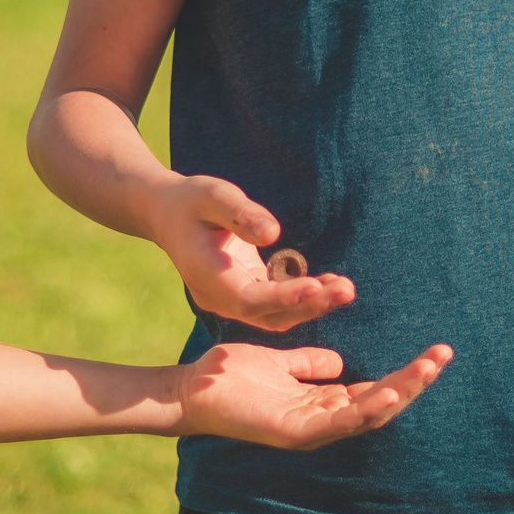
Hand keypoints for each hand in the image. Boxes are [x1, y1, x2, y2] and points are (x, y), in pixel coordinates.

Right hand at [148, 175, 355, 331]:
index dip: (282, 297)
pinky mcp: (243, 295)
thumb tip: (273, 233)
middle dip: (309, 305)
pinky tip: (330, 284)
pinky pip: (275, 307)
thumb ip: (240, 214)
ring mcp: (230, 301)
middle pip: (267, 315)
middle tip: (346, 290)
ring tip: (345, 289)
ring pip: (274, 317)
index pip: (248, 298)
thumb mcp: (213, 196)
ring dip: (311, 306)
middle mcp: (217, 297)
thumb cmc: (191, 200)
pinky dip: (302, 299)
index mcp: (206, 276)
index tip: (316, 286)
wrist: (167, 215)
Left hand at [173, 341, 452, 449]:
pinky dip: (365, 410)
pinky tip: (387, 394)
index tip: (433, 353)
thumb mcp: (279, 363)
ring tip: (427, 370)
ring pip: (367, 416)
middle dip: (414, 382)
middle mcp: (322, 420)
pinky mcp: (293, 432)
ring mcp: (310, 430)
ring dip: (400, 394)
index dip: (405, 376)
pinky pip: (337, 422)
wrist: (193, 389)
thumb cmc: (232, 376)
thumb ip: (308, 364)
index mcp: (322, 404)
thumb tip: (339, 363)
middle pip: (380, 405)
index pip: (374, 391)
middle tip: (443, 356)